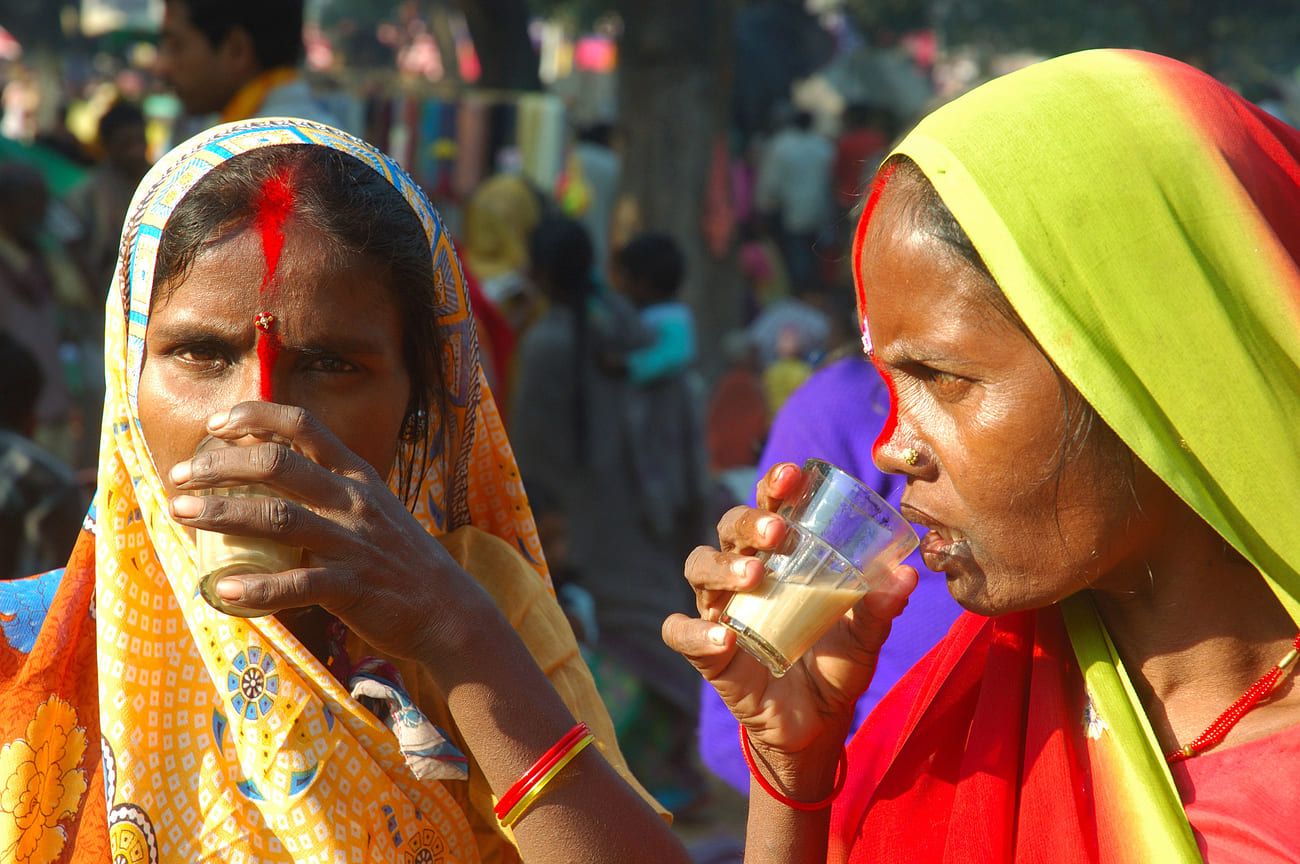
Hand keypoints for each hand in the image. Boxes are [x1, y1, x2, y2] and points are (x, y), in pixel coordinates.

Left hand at [168, 401, 486, 660]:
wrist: (447, 610)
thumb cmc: (398, 560)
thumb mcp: (371, 510)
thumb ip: (329, 490)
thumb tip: (269, 473)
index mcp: (357, 476)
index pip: (304, 426)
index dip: (256, 416)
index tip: (216, 425)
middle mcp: (354, 501)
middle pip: (278, 464)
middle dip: (220, 465)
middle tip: (180, 476)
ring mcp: (353, 543)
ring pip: (278, 518)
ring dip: (223, 513)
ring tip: (180, 513)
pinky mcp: (353, 587)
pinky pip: (297, 584)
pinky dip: (258, 588)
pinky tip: (223, 590)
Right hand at [662, 463, 916, 772]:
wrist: (816, 728)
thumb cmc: (835, 667)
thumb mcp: (864, 639)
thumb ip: (879, 610)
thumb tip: (906, 576)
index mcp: (778, 559)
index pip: (767, 509)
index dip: (774, 487)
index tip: (793, 475)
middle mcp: (742, 576)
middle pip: (727, 530)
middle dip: (749, 523)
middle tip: (778, 533)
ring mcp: (720, 610)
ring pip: (698, 568)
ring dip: (723, 567)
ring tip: (755, 577)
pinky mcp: (707, 653)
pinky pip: (682, 634)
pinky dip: (696, 631)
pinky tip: (724, 637)